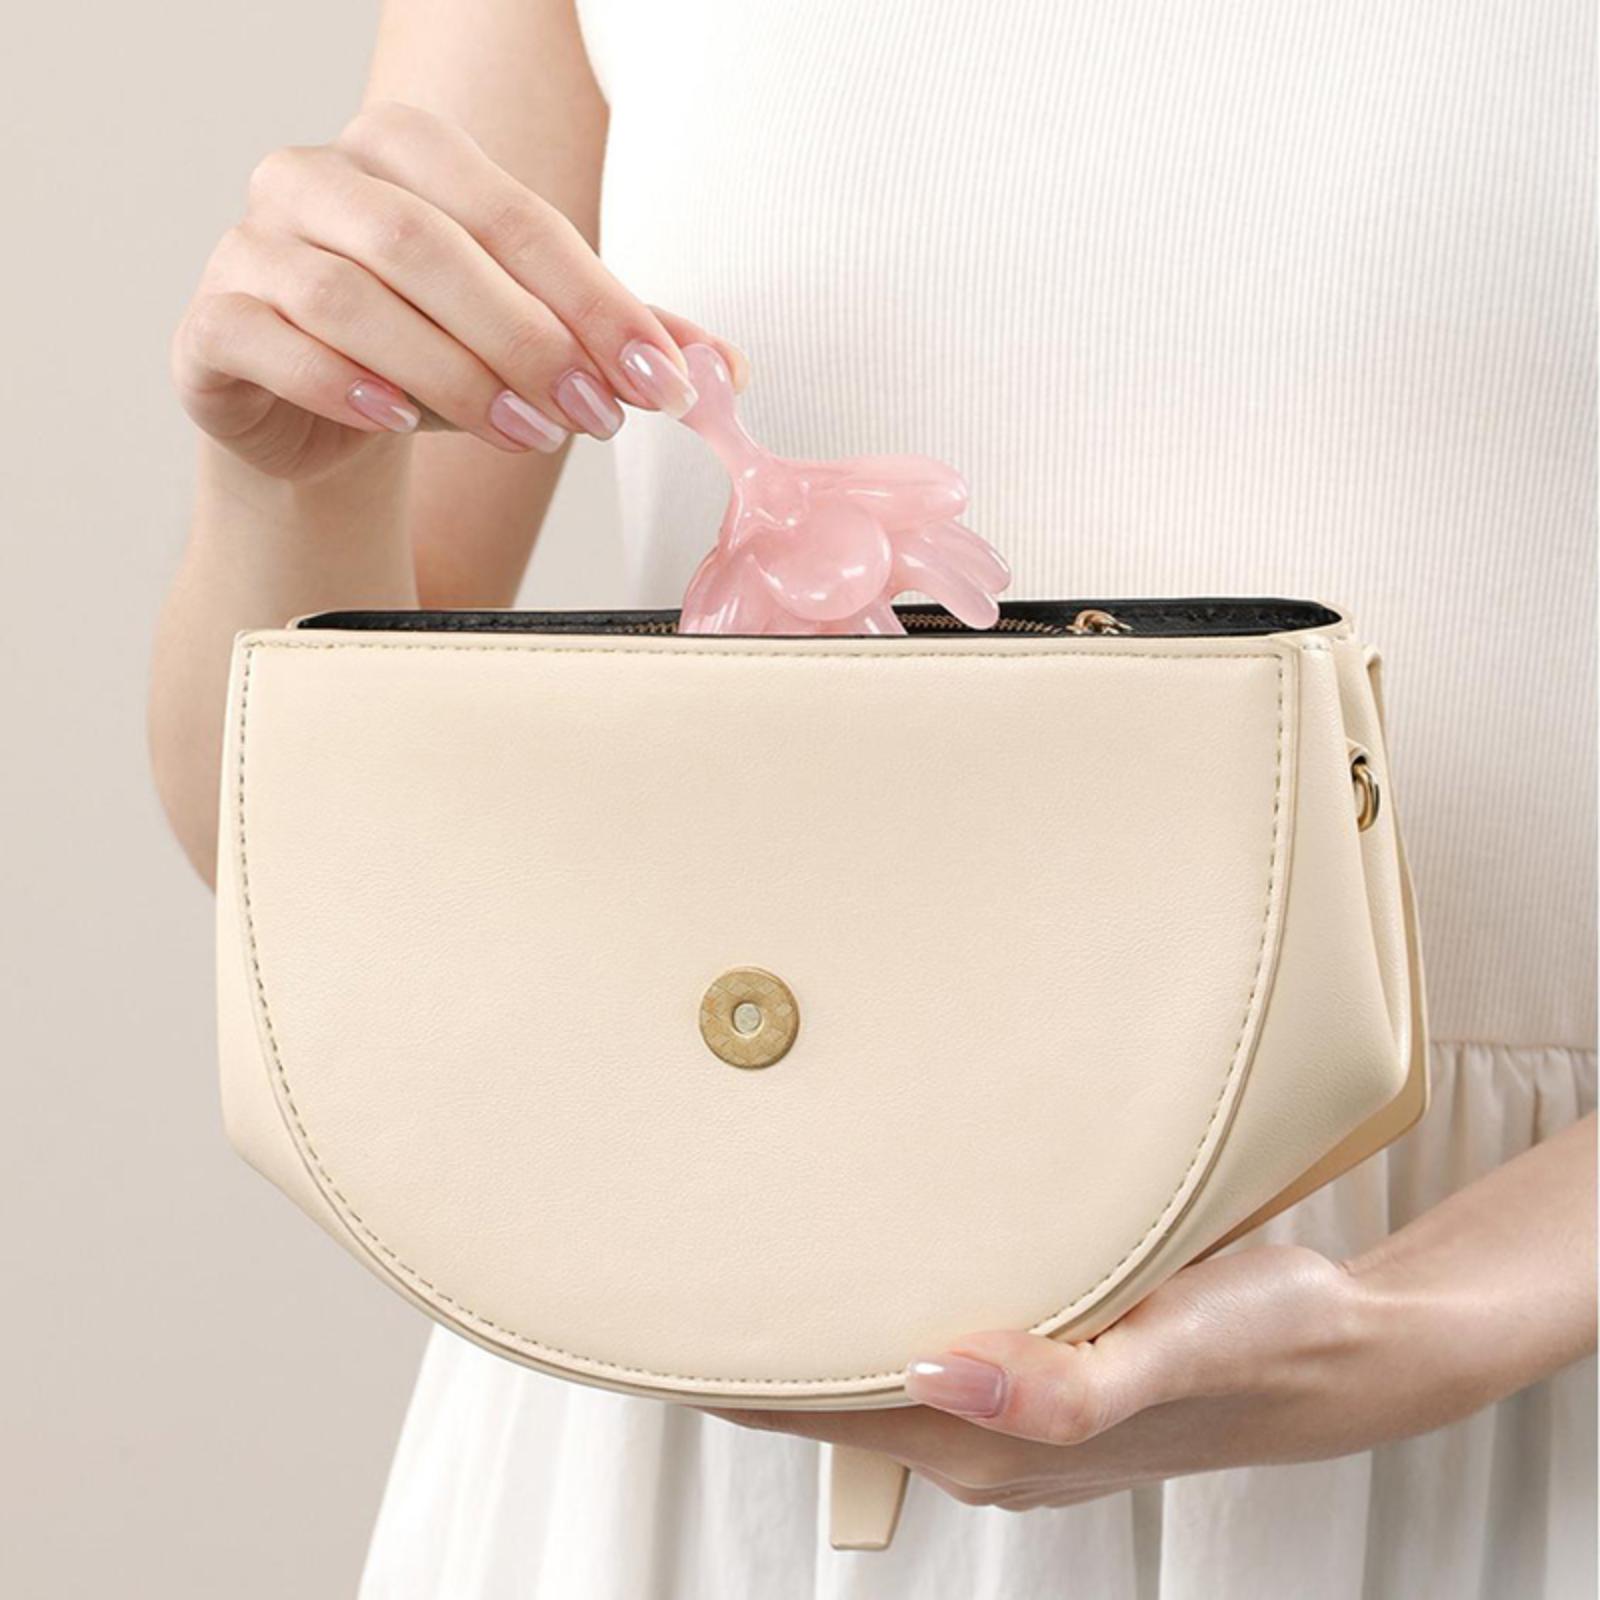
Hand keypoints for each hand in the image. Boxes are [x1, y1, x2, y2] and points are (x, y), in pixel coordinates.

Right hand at [171, 100, 745, 480]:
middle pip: (430, 243)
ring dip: (451, 372)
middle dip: (528, 338)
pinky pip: (270, 339)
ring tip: (524, 436)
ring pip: (351, 292)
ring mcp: (253, 243)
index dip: (595, 301)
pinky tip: (395, 422)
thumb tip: (723, 372)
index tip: (658, 380)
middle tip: (595, 417)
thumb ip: (619, 344)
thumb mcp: (533, 345)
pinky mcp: (212, 321)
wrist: (315, 419)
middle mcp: (320, 177)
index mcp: (407, 153)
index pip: (515, 216)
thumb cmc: (426, 359)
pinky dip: (341, 383)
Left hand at [717, 1119, 1596, 1509]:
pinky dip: (872, 1316)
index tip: (656, 1308)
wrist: (1337, 1352)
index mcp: (992, 1439)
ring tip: (745, 1245)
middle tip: (676, 1248)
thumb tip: (934, 1369)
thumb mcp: (1174, 1347)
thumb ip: (1061, 1379)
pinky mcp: (1033, 1384)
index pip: (817, 1415)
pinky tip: (864, 1262)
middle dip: (750, 1340)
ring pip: (869, 1376)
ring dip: (809, 1324)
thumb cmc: (1258, 1340)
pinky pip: (919, 1358)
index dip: (731, 1371)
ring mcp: (1005, 1417)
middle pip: (825, 1399)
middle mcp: (982, 1439)